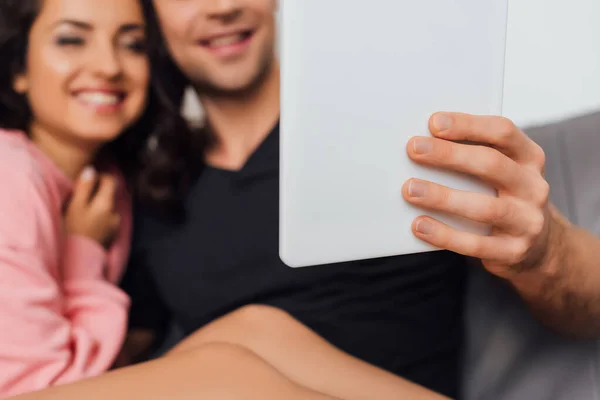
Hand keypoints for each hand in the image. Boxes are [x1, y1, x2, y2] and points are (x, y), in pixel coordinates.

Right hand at [65, 166, 119, 247]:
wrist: (79, 261)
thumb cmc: (73, 231)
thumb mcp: (74, 206)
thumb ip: (84, 187)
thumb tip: (91, 170)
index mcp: (107, 204)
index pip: (111, 180)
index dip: (99, 177)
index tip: (87, 181)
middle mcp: (115, 213)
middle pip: (110, 193)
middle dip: (97, 192)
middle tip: (80, 198)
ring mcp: (115, 225)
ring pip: (109, 206)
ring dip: (98, 204)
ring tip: (82, 212)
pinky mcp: (112, 235)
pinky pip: (108, 218)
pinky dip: (100, 216)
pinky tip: (88, 223)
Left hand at [402, 112, 554, 277]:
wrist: (539, 245)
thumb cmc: (504, 196)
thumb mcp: (502, 170)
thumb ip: (473, 154)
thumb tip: (424, 142)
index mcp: (529, 158)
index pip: (502, 132)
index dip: (468, 125)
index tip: (434, 122)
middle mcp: (533, 187)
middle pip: (491, 164)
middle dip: (449, 155)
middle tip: (414, 148)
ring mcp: (527, 221)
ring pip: (483, 207)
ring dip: (442, 197)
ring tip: (409, 189)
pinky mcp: (513, 251)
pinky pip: (475, 244)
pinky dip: (444, 234)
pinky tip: (419, 225)